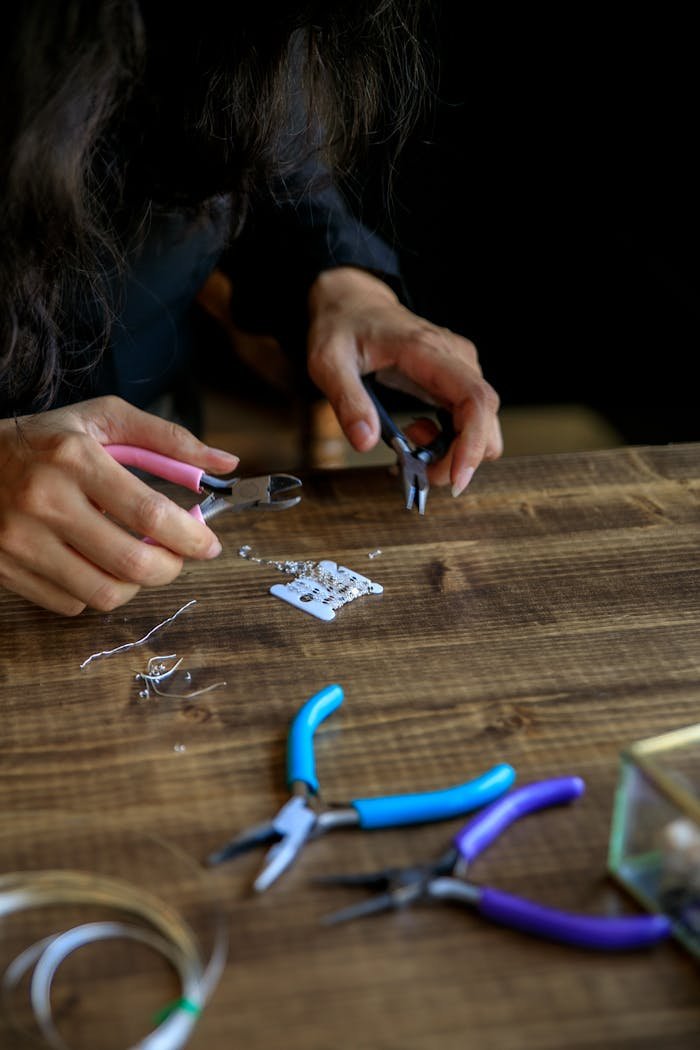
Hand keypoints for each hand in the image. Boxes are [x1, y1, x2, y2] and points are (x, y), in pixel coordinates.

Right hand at [0, 396, 237, 614]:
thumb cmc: (48, 439)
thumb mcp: (105, 419)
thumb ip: (170, 440)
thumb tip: (227, 463)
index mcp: (75, 459)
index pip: (150, 514)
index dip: (191, 537)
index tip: (209, 544)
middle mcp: (45, 502)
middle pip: (133, 564)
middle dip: (172, 567)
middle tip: (177, 556)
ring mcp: (21, 541)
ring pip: (105, 594)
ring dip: (136, 584)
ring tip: (136, 558)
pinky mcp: (7, 569)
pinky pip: (72, 604)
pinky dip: (95, 591)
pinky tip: (94, 563)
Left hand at [307, 267, 502, 493]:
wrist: (352, 302)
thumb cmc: (341, 328)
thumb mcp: (328, 363)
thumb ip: (347, 401)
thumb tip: (366, 443)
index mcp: (427, 351)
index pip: (475, 399)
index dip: (474, 443)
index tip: (456, 479)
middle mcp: (456, 359)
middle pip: (485, 420)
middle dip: (457, 458)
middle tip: (415, 467)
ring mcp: (460, 369)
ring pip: (481, 426)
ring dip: (451, 451)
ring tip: (409, 440)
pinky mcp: (456, 380)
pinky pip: (468, 421)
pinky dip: (448, 441)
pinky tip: (416, 432)